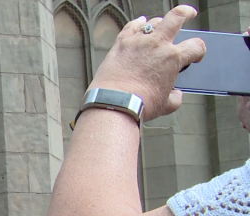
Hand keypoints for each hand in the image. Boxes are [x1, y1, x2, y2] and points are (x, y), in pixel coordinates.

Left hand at [86, 6, 204, 122]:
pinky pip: (130, 27)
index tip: (195, 56)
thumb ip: (175, 97)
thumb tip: (176, 94)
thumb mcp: (166, 105)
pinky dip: (137, 23)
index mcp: (173, 58)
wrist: (113, 104)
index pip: (196, 46)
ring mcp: (137, 42)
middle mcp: (157, 44)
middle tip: (189, 14)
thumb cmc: (140, 106)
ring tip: (162, 26)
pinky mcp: (120, 44)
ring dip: (160, 23)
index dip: (199, 51)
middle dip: (186, 13)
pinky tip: (140, 22)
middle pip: (176, 18)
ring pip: (153, 23)